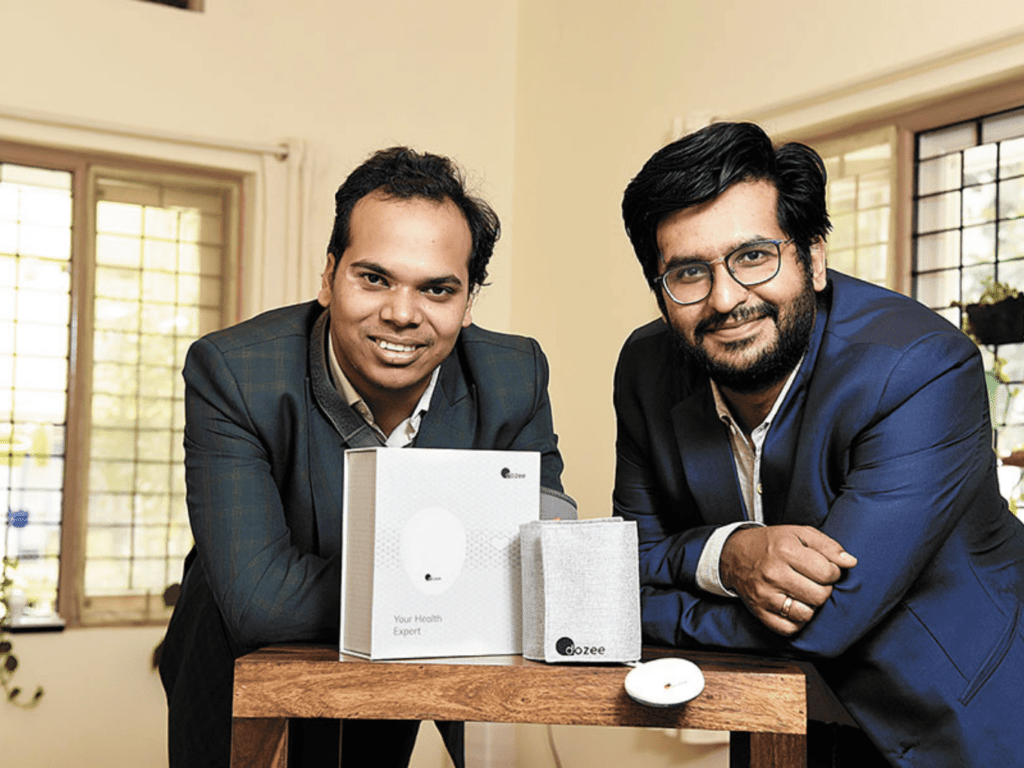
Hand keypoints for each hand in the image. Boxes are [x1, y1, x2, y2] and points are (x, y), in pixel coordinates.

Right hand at [720, 525, 856, 635]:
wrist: (734, 554)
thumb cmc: (771, 543)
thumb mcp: (799, 533)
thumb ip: (828, 546)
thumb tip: (850, 562)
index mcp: (785, 550)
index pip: (827, 572)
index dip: (833, 572)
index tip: (825, 569)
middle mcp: (774, 573)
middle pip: (819, 596)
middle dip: (823, 589)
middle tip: (814, 581)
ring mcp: (765, 595)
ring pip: (806, 614)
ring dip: (811, 606)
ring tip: (804, 594)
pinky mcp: (759, 611)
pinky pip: (789, 628)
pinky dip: (796, 622)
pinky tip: (794, 607)